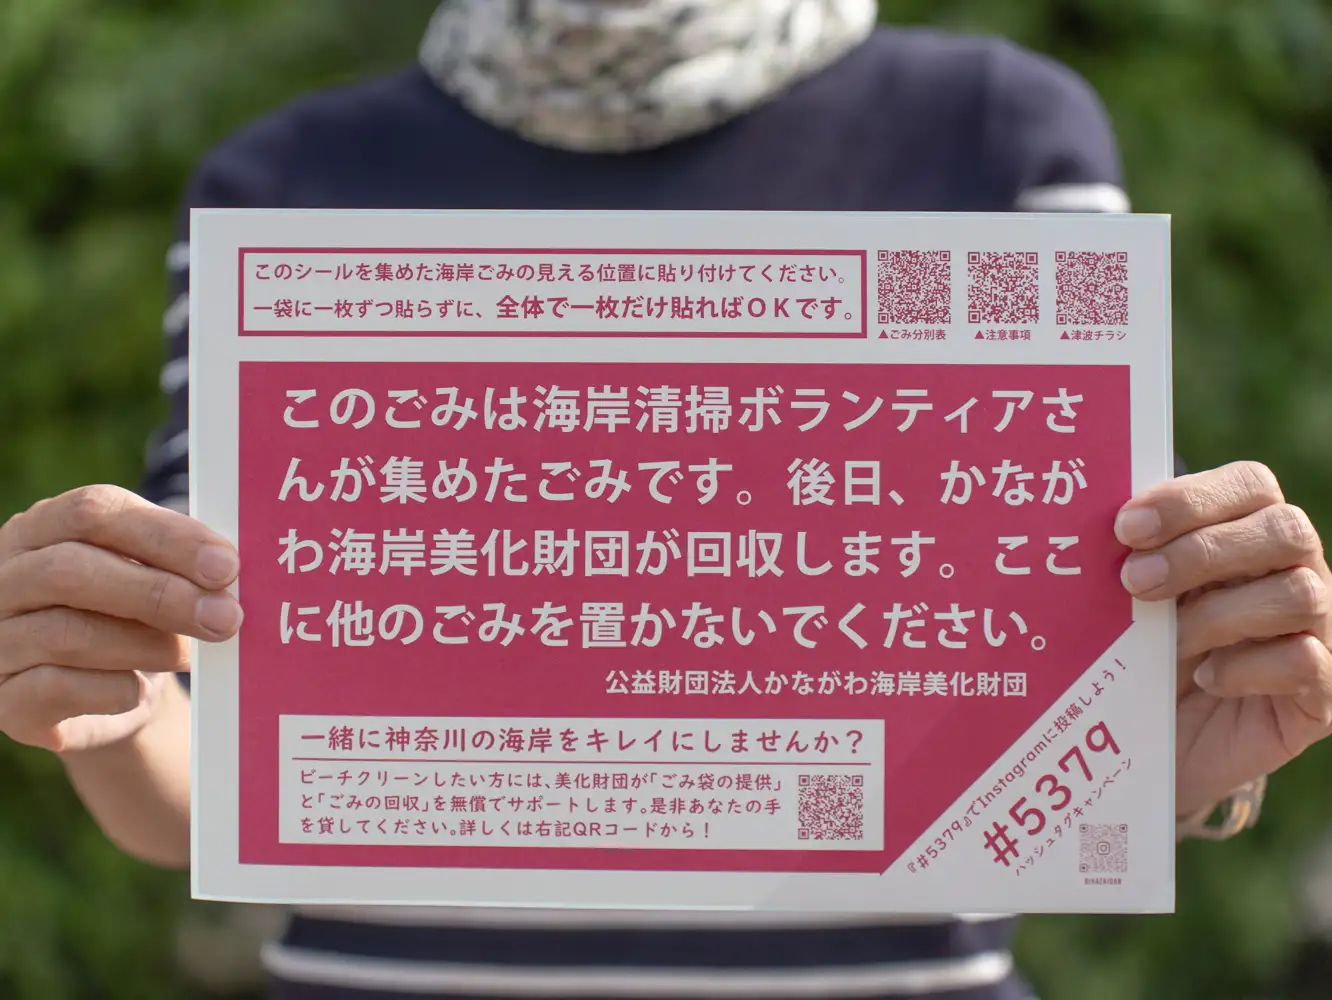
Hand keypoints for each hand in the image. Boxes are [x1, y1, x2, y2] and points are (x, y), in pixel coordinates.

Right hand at [0, 485, 241, 752]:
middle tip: (225, 617)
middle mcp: (5, 578)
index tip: (226, 565)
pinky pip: (53, 690)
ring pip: (65, 633)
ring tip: (190, 654)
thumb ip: (182, 564)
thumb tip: (228, 569)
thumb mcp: (158, 577)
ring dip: (145, 645)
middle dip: (159, 594)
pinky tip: (142, 689)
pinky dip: (111, 689)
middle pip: (71, 571)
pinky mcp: (3, 700)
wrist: (113, 697)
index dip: (164, 536)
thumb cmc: (140, 618)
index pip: (92, 512)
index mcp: (43, 527)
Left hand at [1115, 462, 1331, 818]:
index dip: (1190, 500)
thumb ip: (1129, 558)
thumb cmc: (1139, 656)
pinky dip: (1246, 668)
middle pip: (1285, 530)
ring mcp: (1319, 632)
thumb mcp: (1129, 602)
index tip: (1124, 528)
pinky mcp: (1322, 696)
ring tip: (1166, 641)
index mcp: (1249, 533)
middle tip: (1133, 582)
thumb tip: (1082, 527)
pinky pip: (1306, 662)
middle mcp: (1297, 573)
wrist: (1151, 745)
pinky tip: (1206, 679)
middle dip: (1201, 552)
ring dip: (1218, 614)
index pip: (1250, 485)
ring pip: (1299, 594)